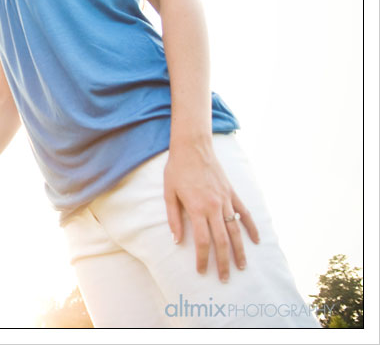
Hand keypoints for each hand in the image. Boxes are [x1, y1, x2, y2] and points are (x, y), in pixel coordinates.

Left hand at [164, 139, 258, 281]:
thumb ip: (173, 218)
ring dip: (240, 251)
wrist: (193, 147)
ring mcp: (226, 200)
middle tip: (225, 278)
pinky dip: (252, 228)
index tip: (202, 271)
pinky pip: (245, 214)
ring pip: (236, 231)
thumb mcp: (169, 193)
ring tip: (242, 267)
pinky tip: (256, 241)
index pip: (203, 241)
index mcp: (197, 208)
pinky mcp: (232, 193)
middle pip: (222, 241)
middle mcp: (215, 207)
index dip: (203, 259)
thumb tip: (177, 240)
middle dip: (224, 262)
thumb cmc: (177, 169)